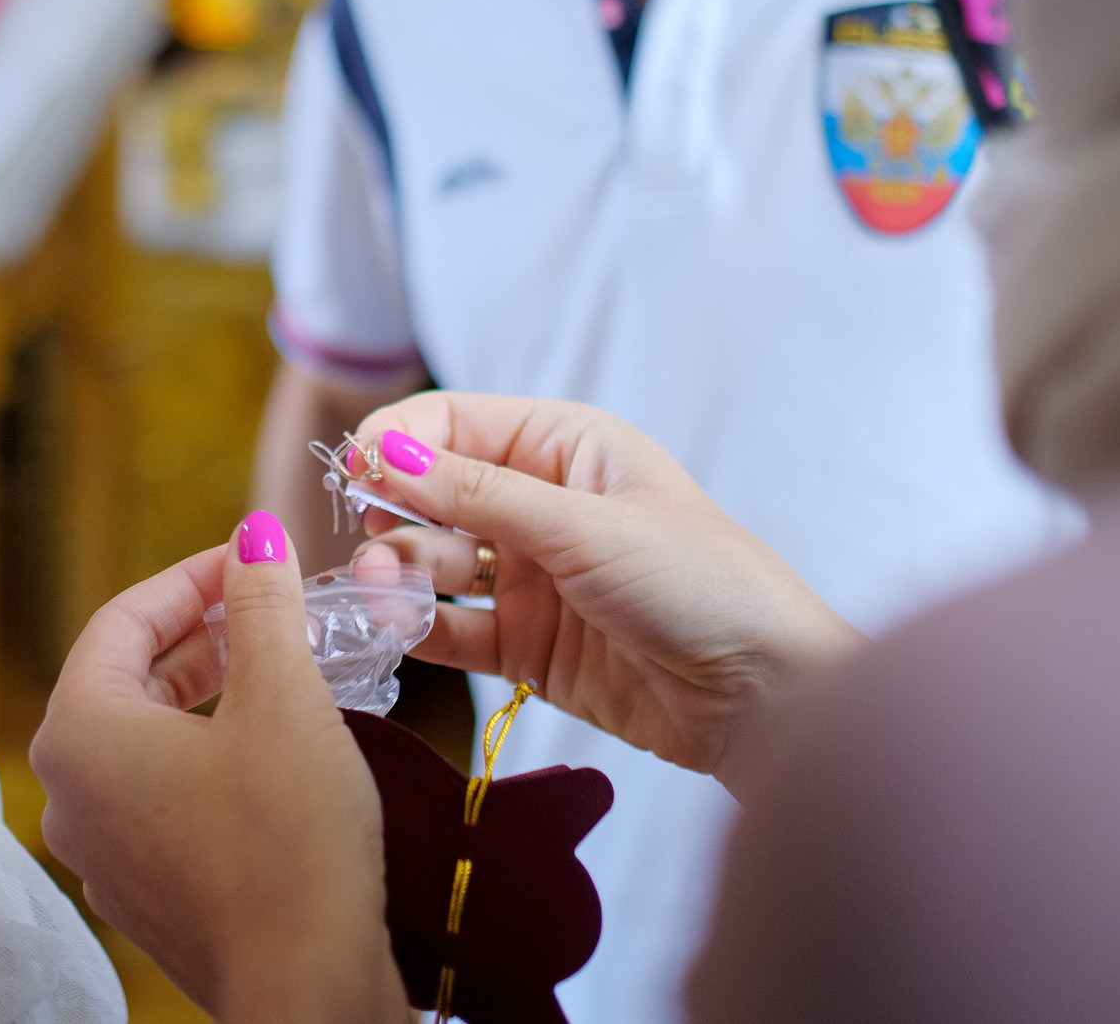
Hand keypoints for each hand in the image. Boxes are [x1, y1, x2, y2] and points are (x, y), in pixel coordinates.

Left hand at [32, 515, 412, 1022]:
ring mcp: (99, 848)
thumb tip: (254, 535)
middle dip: (204, 632)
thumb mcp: (283, 695)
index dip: (195, 576)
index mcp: (78, 732)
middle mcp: (67, 791)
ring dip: (211, 691)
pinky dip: (209, 752)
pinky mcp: (142, 888)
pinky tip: (273, 746)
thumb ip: (261, 603)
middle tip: (275, 605)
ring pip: (147, 736)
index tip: (257, 557)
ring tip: (283, 665)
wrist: (307, 988)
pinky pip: (162, 793)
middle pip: (128, 675)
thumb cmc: (289, 841)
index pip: (124, 617)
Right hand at [349, 394, 862, 793]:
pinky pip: (453, 629)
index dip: (400, 439)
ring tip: (384, 592)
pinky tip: (395, 628)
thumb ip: (479, 495)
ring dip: (401, 573)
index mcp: (567, 447)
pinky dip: (417, 627)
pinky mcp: (528, 646)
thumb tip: (384, 452)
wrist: (765, 697)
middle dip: (394, 513)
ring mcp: (533, 577)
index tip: (353, 467)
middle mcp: (542, 505)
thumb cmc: (700, 584)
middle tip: (374, 543)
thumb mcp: (585, 527)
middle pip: (435, 494)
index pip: (457, 423)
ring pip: (436, 564)